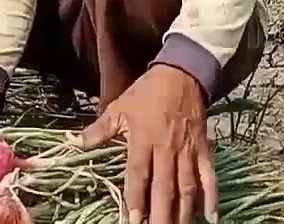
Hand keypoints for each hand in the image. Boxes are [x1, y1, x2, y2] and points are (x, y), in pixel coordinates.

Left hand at [74, 65, 217, 223]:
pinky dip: (212, 198)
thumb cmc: (146, 93)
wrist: (182, 74)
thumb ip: (98, 130)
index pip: (139, 176)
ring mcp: (188, 152)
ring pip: (187, 188)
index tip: (133, 221)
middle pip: (164, 188)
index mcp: (143, 140)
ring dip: (183, 213)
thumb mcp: (118, 107)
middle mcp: (167, 150)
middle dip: (161, 215)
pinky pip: (209, 178)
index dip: (136, 199)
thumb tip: (72, 142)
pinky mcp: (204, 150)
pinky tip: (211, 218)